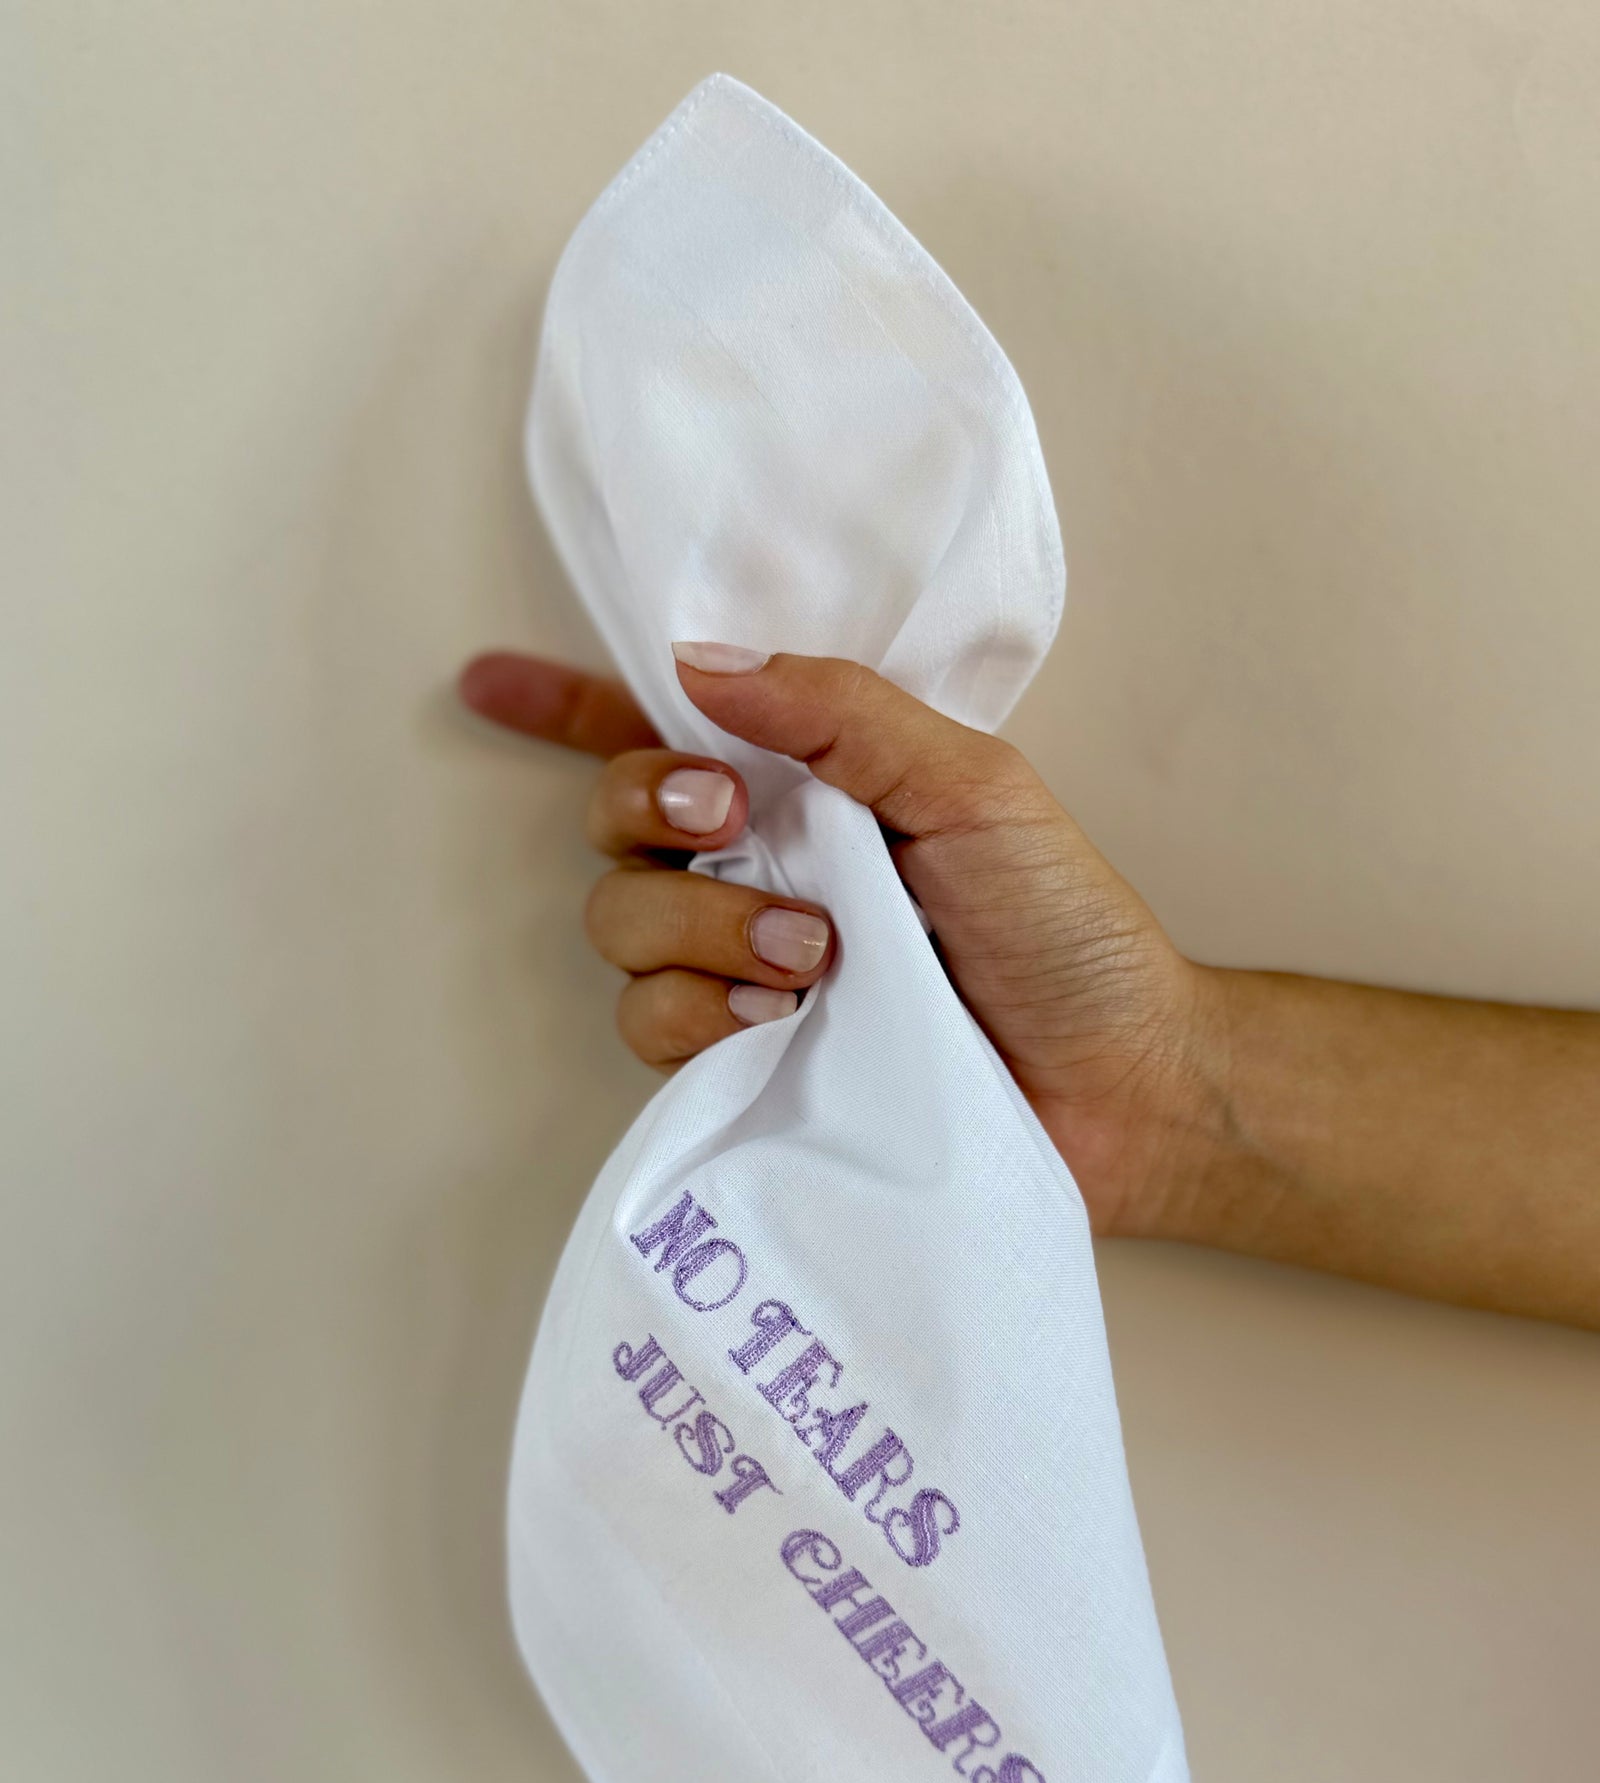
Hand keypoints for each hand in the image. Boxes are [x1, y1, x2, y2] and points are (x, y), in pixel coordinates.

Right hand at [457, 644, 1222, 1239]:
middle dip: (650, 805)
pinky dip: (701, 1016)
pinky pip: (650, 1027)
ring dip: (705, 926)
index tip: (484, 681)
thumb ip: (844, 715)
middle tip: (730, 817)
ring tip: (816, 960)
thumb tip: (699, 662)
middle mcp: (761, 872)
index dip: (568, 705)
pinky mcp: (741, 1067)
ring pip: (623, 924)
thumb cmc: (1065, 928)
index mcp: (814, 790)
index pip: (669, 731)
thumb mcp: (974, 788)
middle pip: (618, 821)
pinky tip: (778, 1027)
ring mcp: (744, 974)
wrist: (1118, 1084)